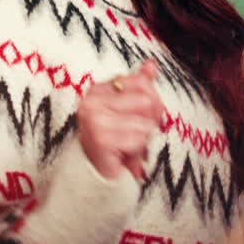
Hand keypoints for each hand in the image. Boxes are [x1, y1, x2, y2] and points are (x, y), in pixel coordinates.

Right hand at [78, 60, 165, 180]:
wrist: (95, 179)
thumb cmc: (114, 145)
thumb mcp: (129, 113)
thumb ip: (140, 86)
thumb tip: (151, 64)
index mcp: (98, 89)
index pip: (144, 84)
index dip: (151, 106)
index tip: (139, 120)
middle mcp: (92, 99)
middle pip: (147, 100)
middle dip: (149, 123)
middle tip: (134, 137)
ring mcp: (93, 117)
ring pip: (145, 123)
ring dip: (142, 141)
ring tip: (127, 148)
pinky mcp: (99, 136)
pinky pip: (139, 139)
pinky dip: (137, 152)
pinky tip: (122, 156)